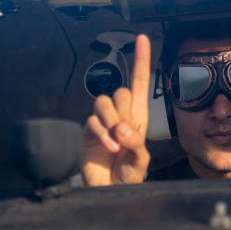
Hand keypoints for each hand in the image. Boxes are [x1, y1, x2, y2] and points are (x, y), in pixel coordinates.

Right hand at [81, 34, 150, 185]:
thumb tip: (122, 128)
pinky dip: (101, 133)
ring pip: (104, 102)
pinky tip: (108, 147)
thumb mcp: (140, 160)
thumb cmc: (129, 175)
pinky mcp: (88, 131)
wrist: (110, 190)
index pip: (139, 82)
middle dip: (123, 112)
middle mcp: (120, 115)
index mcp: (138, 116)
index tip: (142, 39)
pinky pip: (92, 120)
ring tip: (116, 143)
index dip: (141, 60)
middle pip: (119, 92)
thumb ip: (136, 143)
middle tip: (125, 135)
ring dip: (111, 121)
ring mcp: (103, 122)